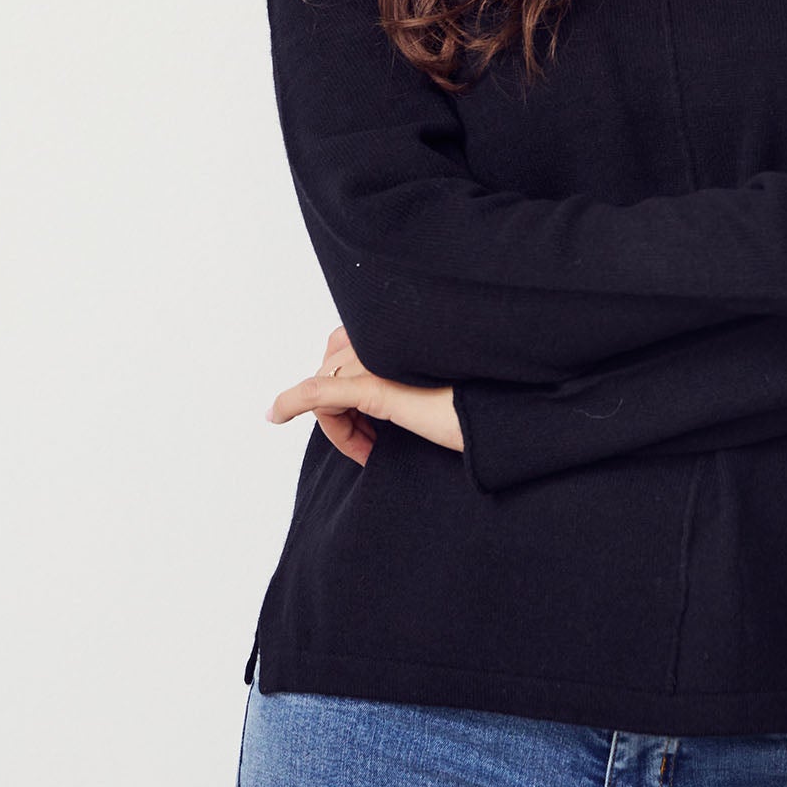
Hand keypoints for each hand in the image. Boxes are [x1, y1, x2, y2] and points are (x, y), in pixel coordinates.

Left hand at [265, 325, 464, 463]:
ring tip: (370, 452)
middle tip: (370, 447)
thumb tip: (365, 398)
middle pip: (333, 365)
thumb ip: (399, 380)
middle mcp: (389, 338)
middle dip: (340, 409)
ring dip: (337, 425)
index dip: (347, 387)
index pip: (346, 346)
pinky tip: (276, 413)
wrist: (509, 423)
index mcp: (401, 333)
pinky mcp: (379, 386)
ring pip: (328, 386)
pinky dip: (293, 401)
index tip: (371, 430)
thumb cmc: (480, 407)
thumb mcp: (431, 389)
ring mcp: (382, 359)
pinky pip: (320, 393)